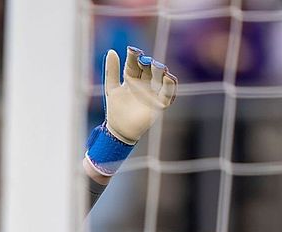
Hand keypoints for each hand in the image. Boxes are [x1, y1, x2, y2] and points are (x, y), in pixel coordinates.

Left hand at [85, 46, 176, 177]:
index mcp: (132, 78)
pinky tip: (167, 76)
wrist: (119, 130)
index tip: (132, 50)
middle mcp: (144, 83)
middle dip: (148, 62)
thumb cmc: (115, 110)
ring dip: (160, 70)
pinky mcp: (160, 103)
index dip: (134, 56)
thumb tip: (111, 51)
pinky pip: (168, 92)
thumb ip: (112, 71)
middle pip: (148, 68)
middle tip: (144, 59)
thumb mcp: (111, 88)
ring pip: (160, 77)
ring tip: (156, 66)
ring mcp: (153, 92)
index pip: (134, 63)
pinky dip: (170, 84)